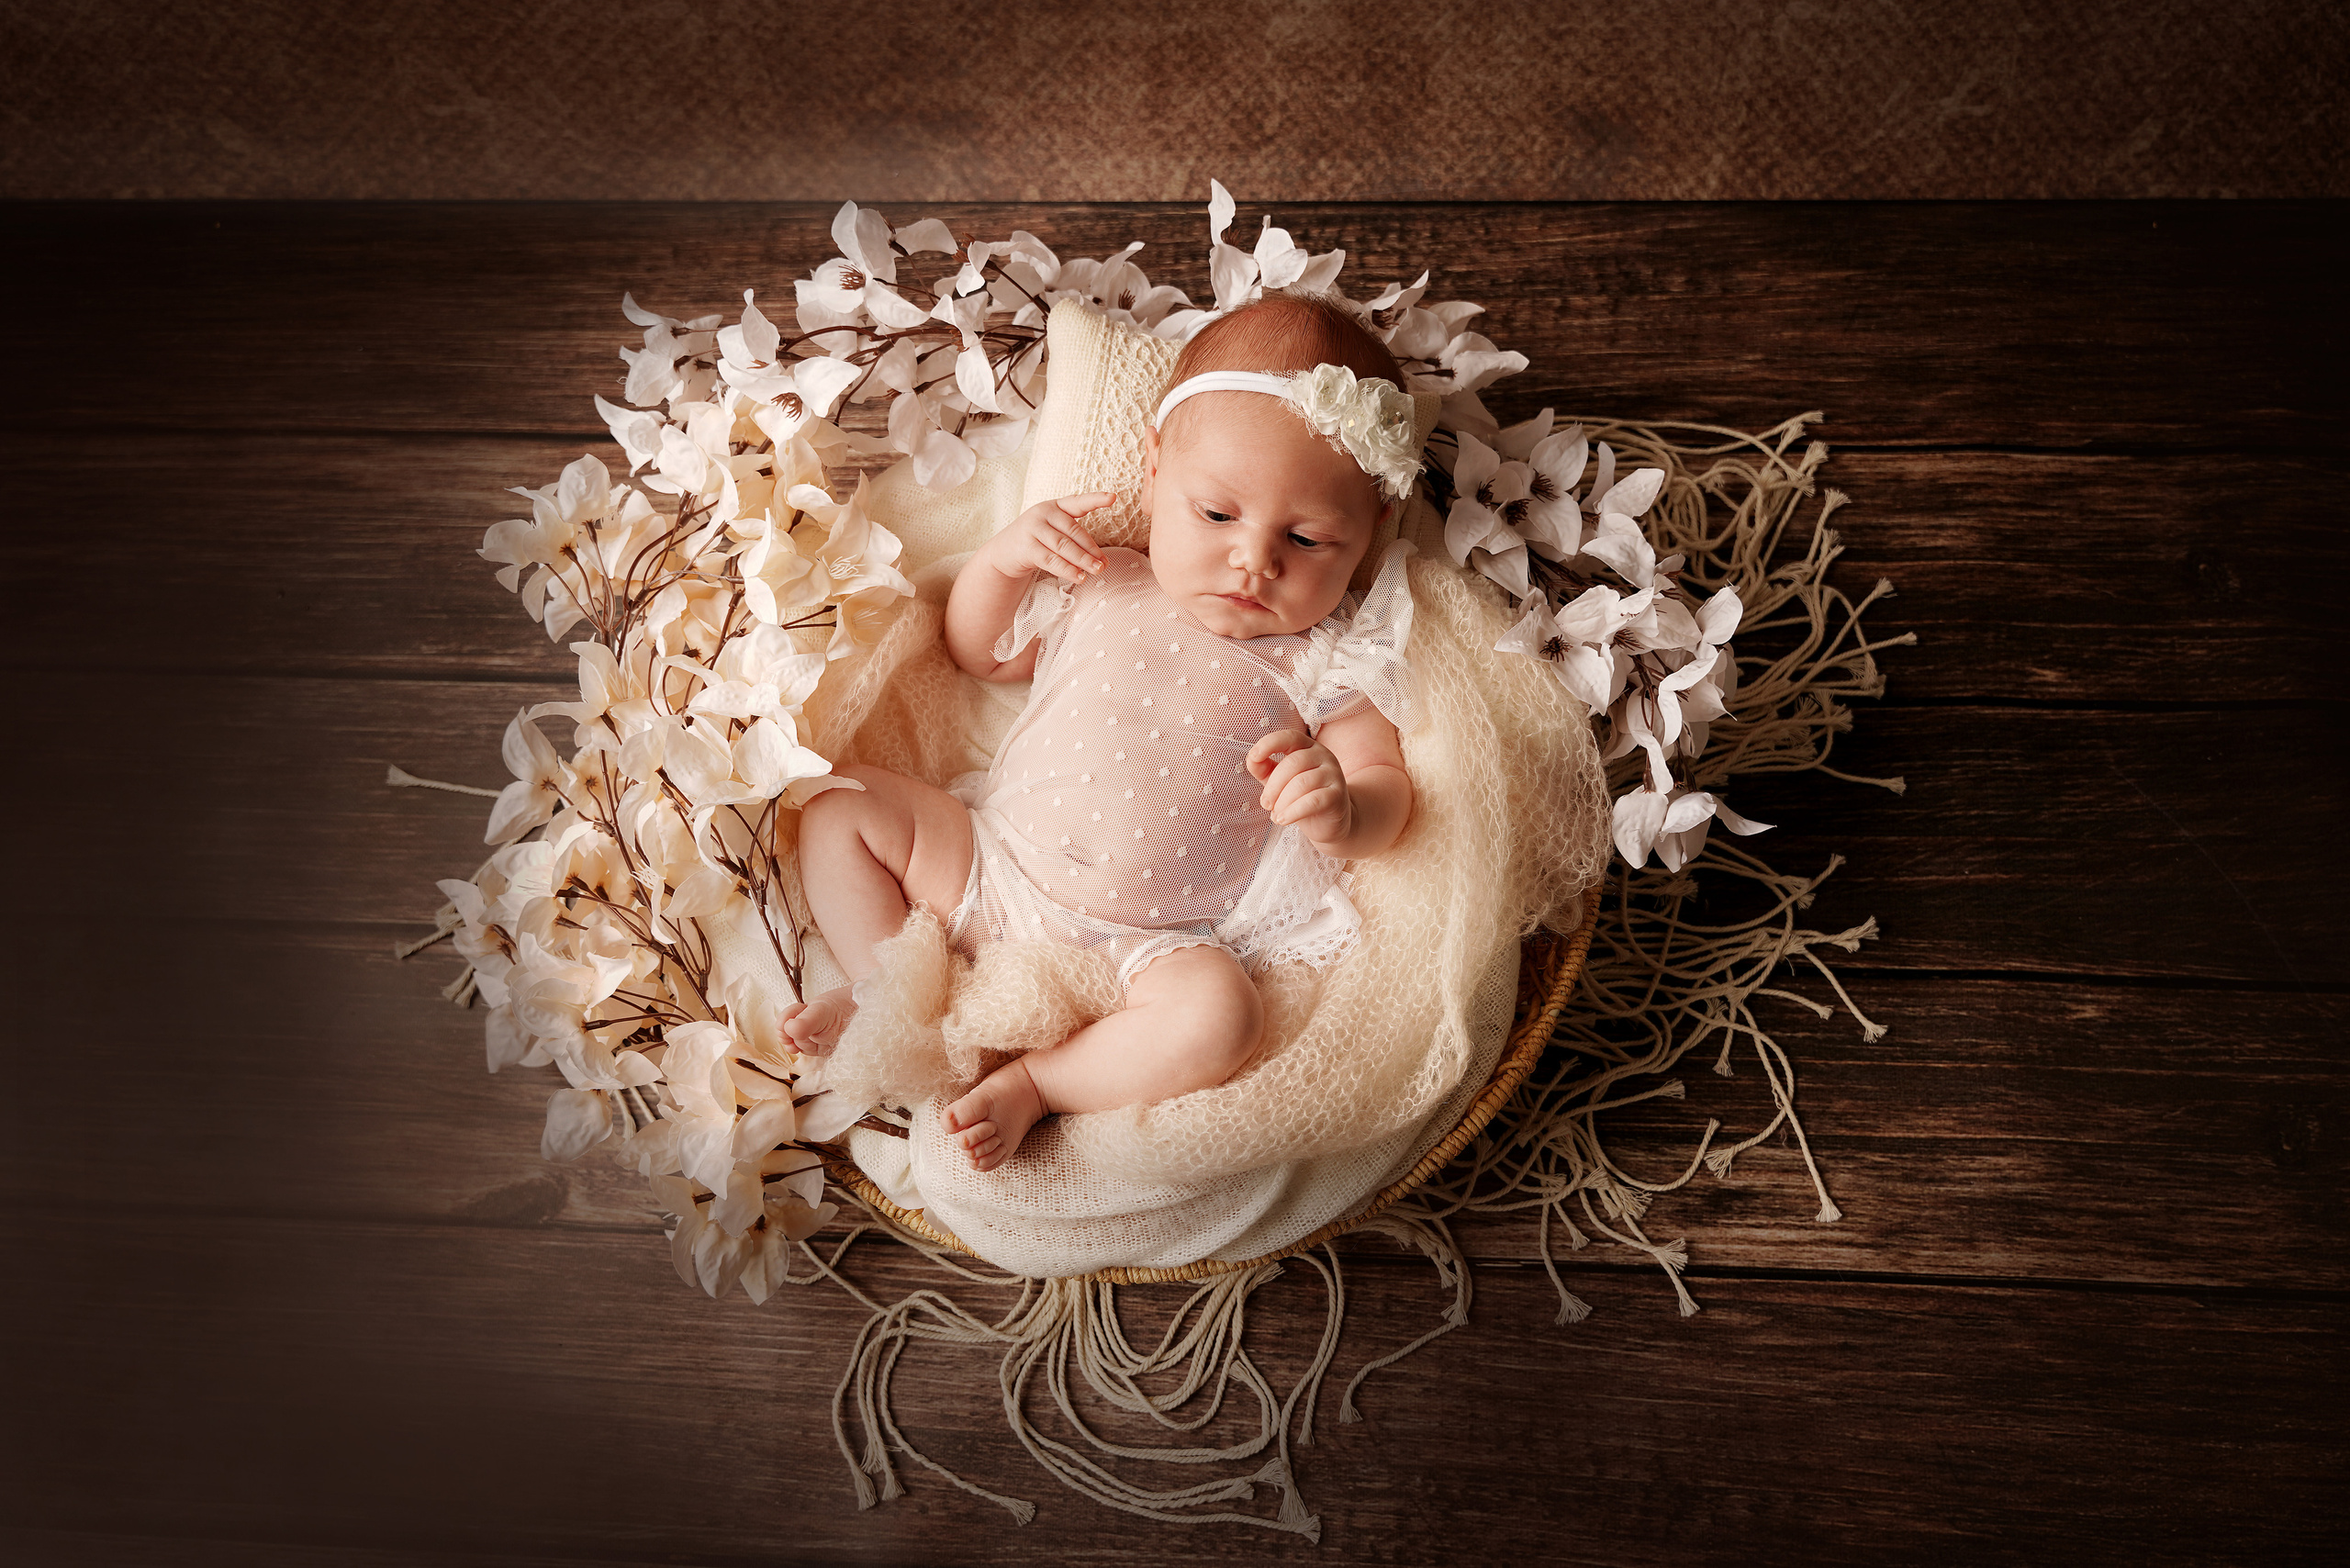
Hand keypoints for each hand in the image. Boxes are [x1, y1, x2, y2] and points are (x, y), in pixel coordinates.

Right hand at [981, 492, 1113, 583]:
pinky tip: (1079, 577)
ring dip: (1082, 560)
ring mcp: (1033, 529)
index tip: (1112, 498)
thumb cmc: (1036, 543)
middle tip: (1104, 564)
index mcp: (1055, 507)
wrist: (1003, 553)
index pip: (1078, 502)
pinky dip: (1067, 569)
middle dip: (1091, 549)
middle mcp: (1043, 513)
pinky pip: (1051, 560)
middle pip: (1073, 531)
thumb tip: (1102, 562)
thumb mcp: (1054, 534)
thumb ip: (1076, 543)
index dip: (1095, 499)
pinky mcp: (1027, 547)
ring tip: (1097, 570)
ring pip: (1064, 546)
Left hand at [1247, 728, 1352, 844]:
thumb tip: (1252, 759)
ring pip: (1302, 783)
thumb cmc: (1300, 797)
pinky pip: (1312, 801)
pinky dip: (1293, 812)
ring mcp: (1333, 774)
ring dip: (1282, 802)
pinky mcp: (1338, 795)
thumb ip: (1264, 768)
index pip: (1289, 736)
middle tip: (1266, 803)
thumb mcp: (1279, 781)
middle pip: (1292, 763)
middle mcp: (1323, 755)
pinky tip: (1282, 820)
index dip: (1270, 743)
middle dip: (1273, 786)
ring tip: (1276, 815)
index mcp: (1307, 747)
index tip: (1254, 756)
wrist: (1328, 822)